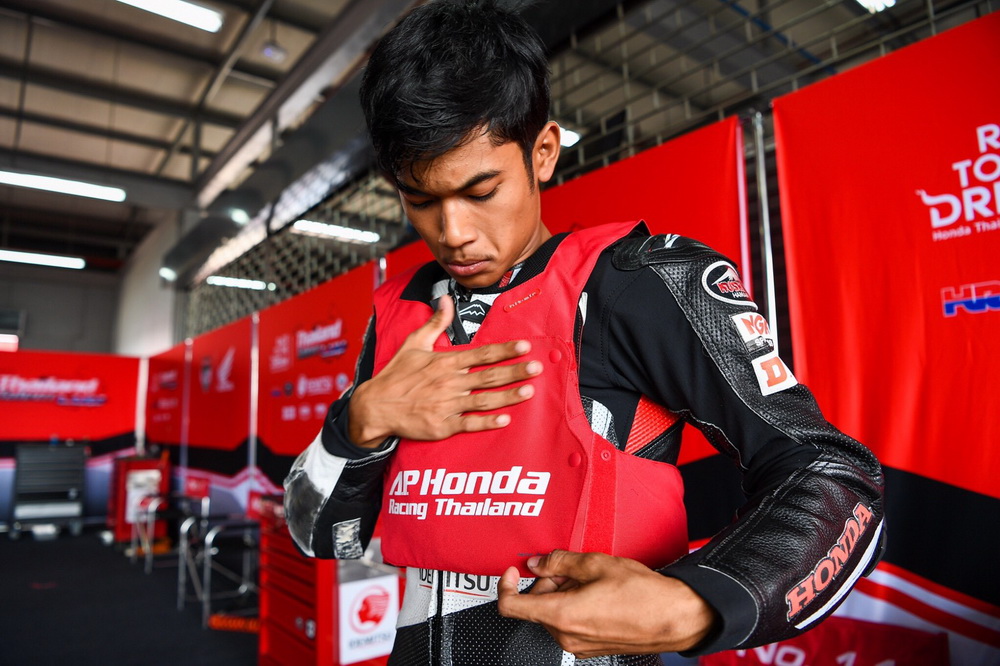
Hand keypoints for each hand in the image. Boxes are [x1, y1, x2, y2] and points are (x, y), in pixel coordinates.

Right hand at [348, 296, 542, 446]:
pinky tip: (505, 419)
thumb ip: (435, 323)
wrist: (375, 407)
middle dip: (515, 371)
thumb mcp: (413, 343)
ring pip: (484, 400)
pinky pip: (469, 424)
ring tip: (528, 391)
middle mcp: (449, 382)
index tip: (524, 346)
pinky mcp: (442, 426)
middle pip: (488, 376)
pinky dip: (487, 422)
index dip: (504, 350)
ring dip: (508, 395)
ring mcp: (447, 405)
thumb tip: (446, 300)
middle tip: (536, 367)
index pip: (481, 354)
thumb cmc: (395, 376)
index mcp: (445, 362)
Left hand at [497, 550, 715, 657]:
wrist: (675, 618)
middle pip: (536, 605)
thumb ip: (560, 561)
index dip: (505, 584)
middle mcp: (566, 635)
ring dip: (563, 594)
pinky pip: (569, 623)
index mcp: (561, 615)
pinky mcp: (589, 647)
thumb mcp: (597, 564)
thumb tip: (539, 562)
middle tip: (572, 568)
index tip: (512, 571)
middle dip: (548, 583)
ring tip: (591, 581)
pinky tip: (597, 594)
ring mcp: (578, 645)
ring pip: (553, 613)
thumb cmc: (644, 595)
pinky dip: (574, 606)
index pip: (510, 606)